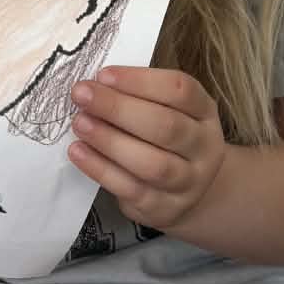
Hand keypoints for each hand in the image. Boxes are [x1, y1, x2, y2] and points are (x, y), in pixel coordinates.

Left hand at [66, 67, 228, 231]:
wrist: (188, 191)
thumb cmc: (166, 139)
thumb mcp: (166, 110)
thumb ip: (138, 95)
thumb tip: (95, 84)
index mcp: (204, 112)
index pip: (180, 90)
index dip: (140, 80)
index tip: (103, 74)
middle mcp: (203, 147)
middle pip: (166, 126)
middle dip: (118, 108)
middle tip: (81, 95)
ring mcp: (188, 182)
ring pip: (152, 163)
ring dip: (110, 141)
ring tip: (80, 123)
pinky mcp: (164, 208)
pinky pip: (131, 189)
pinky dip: (101, 169)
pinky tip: (79, 152)